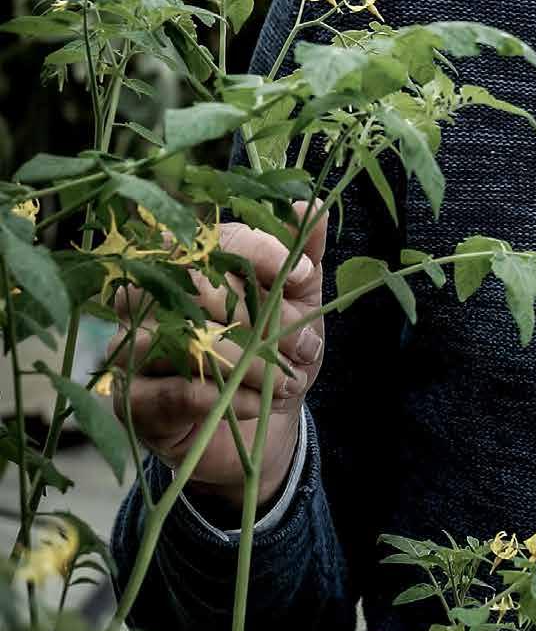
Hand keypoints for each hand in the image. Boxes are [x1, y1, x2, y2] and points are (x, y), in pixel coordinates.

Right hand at [104, 199, 327, 511]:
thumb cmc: (275, 353)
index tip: (305, 274)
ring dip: (245, 362)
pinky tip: (260, 402)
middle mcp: (152, 296)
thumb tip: (309, 205)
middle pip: (193, 287)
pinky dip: (226, 397)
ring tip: (283, 381)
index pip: (214, 239)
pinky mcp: (131, 397)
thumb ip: (303, 257)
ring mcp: (133, 344)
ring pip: (182, 338)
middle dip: (261, 318)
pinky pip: (175, 389)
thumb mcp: (301, 306)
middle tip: (302, 345)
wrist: (261, 424)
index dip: (260, 250)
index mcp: (192, 263)